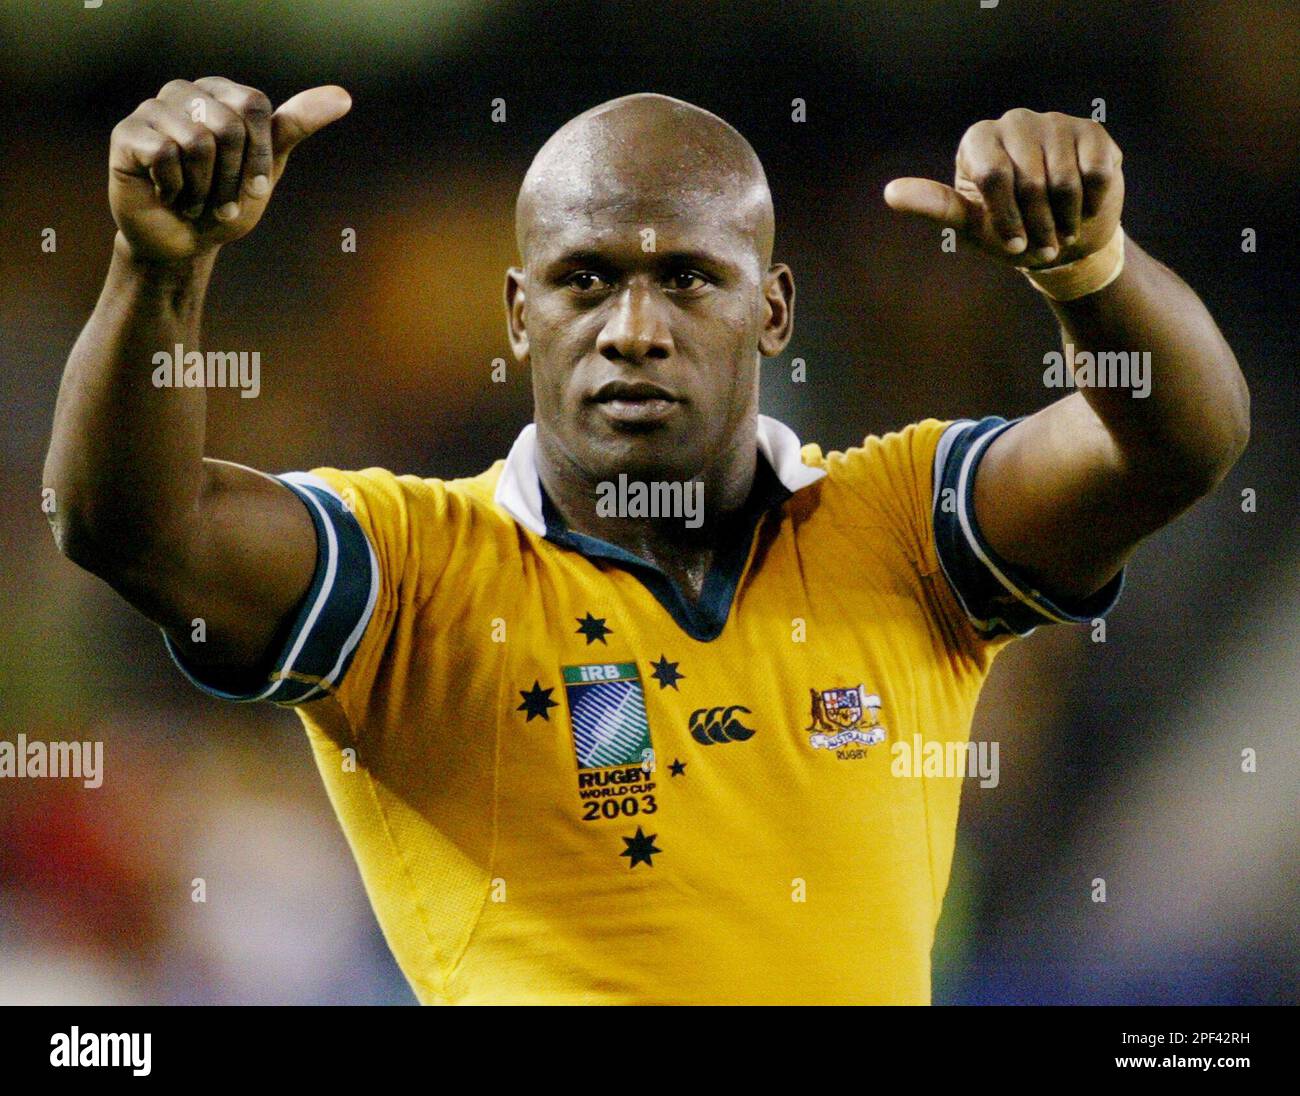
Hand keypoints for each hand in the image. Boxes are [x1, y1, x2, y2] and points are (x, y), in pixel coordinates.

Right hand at [109, 77, 350, 263]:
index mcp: (221, 92)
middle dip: (233, 179)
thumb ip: (297, 126)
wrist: (186, 241)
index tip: (255, 187)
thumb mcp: (268, 166)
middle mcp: (184, 92)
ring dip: (204, 188)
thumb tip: (343, 96)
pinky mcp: (127, 134)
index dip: (260, 156)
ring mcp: (152, 109)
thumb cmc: (227, 200)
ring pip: (197, 142)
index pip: (255, 108)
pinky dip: (175, 188)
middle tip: (218, 198)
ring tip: (194, 197)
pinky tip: (168, 194)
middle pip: (228, 127)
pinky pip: (164, 154)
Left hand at [884, 108, 1123, 268]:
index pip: (994, 176)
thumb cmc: (1009, 230)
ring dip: (1066, 221)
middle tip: (1042, 243)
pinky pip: (1095, 175)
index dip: (1008, 219)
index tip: (1014, 245)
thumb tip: (890, 193)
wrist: (1063, 236)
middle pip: (1031, 183)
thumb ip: (934, 206)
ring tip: (1061, 230)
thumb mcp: (969, 224)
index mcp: (978, 141)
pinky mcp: (1092, 133)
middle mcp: (1014, 122)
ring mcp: (1055, 122)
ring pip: (1065, 182)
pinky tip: (1085, 207)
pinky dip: (1092, 205)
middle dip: (1039, 226)